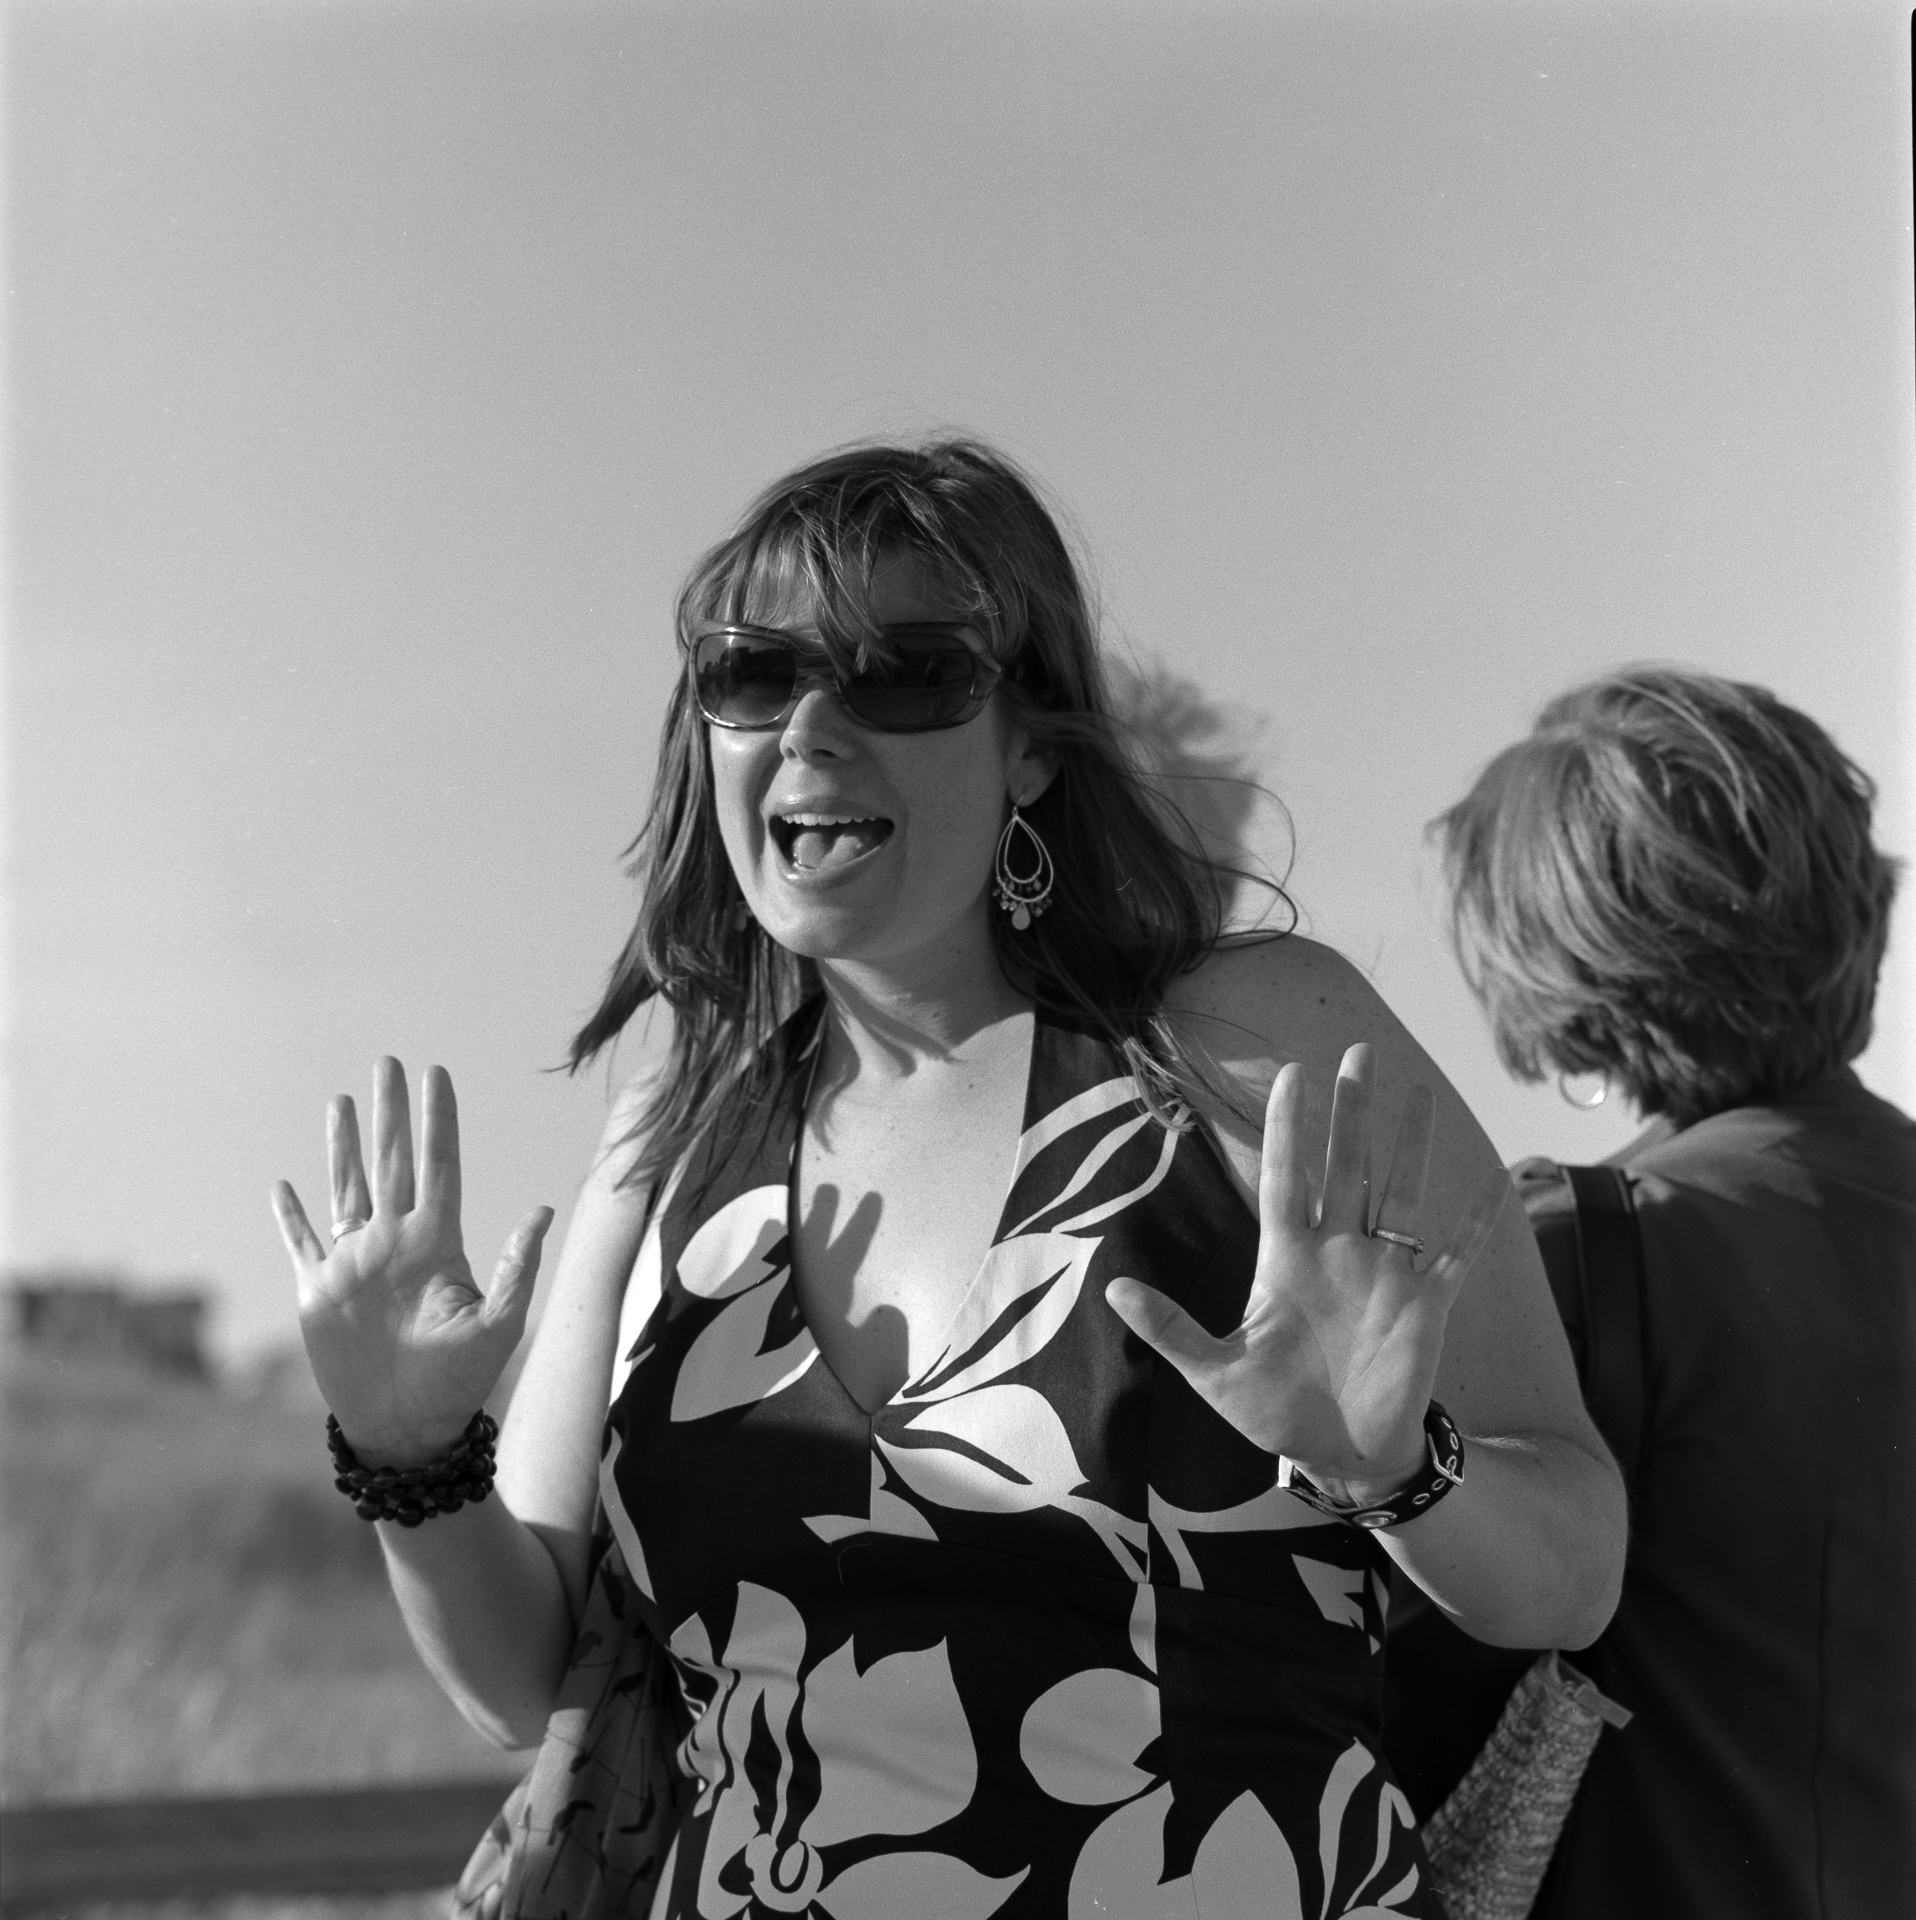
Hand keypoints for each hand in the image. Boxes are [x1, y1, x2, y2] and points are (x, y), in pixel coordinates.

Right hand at [270, 1057, 552, 1465]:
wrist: (407, 1429)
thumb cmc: (459, 1383)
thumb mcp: (497, 1324)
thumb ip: (516, 1268)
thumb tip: (541, 1211)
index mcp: (438, 1242)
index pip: (439, 1165)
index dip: (438, 1120)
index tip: (437, 1074)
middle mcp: (396, 1242)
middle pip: (393, 1161)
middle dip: (391, 1111)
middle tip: (387, 1060)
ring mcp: (356, 1263)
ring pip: (348, 1187)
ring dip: (344, 1145)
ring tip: (341, 1099)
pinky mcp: (318, 1291)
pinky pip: (302, 1242)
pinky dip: (291, 1215)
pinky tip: (284, 1185)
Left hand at [1106, 1043, 1506, 1501]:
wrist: (1338, 1453)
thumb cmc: (1273, 1412)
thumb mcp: (1215, 1373)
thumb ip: (1170, 1329)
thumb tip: (1111, 1287)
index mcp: (1286, 1259)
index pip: (1285, 1176)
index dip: (1289, 1126)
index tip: (1291, 1072)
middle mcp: (1338, 1252)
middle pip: (1345, 1166)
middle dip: (1351, 1111)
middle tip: (1358, 1051)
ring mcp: (1385, 1274)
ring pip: (1400, 1193)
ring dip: (1410, 1145)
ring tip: (1418, 1090)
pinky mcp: (1426, 1306)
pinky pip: (1456, 1256)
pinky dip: (1475, 1224)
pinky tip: (1496, 1183)